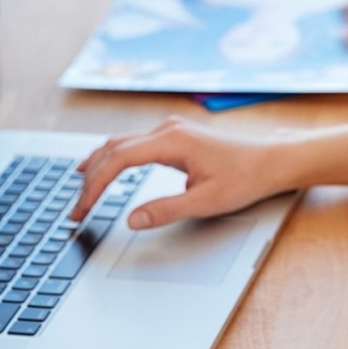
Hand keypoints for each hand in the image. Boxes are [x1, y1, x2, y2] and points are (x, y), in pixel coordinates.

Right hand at [69, 116, 283, 229]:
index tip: (82, 211)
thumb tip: (131, 219)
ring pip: (120, 143)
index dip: (94, 187)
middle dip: (89, 179)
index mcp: (172, 141)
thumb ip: (166, 210)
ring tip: (80, 192)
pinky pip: (133, 142)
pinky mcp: (175, 135)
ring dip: (97, 166)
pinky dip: (112, 157)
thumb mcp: (206, 202)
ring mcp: (171, 129)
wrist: (271, 161)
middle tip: (75, 211)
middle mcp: (167, 129)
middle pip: (112, 149)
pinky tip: (101, 167)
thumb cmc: (245, 178)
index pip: (117, 160)